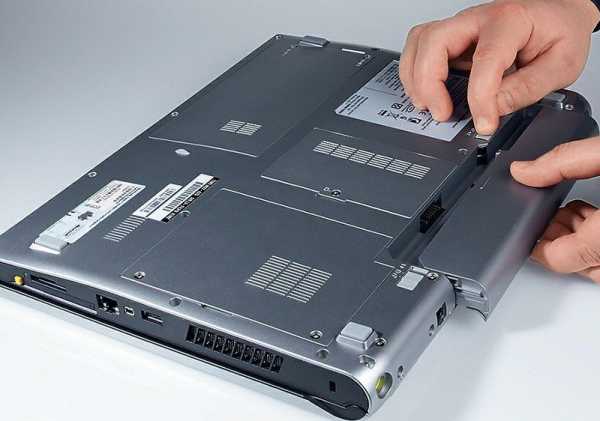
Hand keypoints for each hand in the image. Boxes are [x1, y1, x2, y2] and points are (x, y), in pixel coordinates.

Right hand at [399, 0, 599, 133]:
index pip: (484, 60)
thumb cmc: (560, 31)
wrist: (558, 12)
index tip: (484, 124)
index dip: (480, 99)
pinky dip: (415, 73)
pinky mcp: (452, 37)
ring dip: (416, 78)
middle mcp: (478, 18)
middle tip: (442, 114)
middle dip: (429, 84)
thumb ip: (528, 89)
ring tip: (428, 106)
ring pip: (419, 42)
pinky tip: (426, 93)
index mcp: (510, 21)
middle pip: (433, 41)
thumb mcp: (561, 65)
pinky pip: (419, 48)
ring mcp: (461, 26)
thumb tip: (493, 109)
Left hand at [511, 137, 599, 282]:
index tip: (526, 231)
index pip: (558, 259)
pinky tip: (597, 215)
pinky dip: (598, 240)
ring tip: (578, 210)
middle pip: (575, 263)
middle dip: (558, 237)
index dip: (535, 244)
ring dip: (580, 240)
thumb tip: (524, 169)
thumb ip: (566, 160)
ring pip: (596, 265)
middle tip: (553, 213)